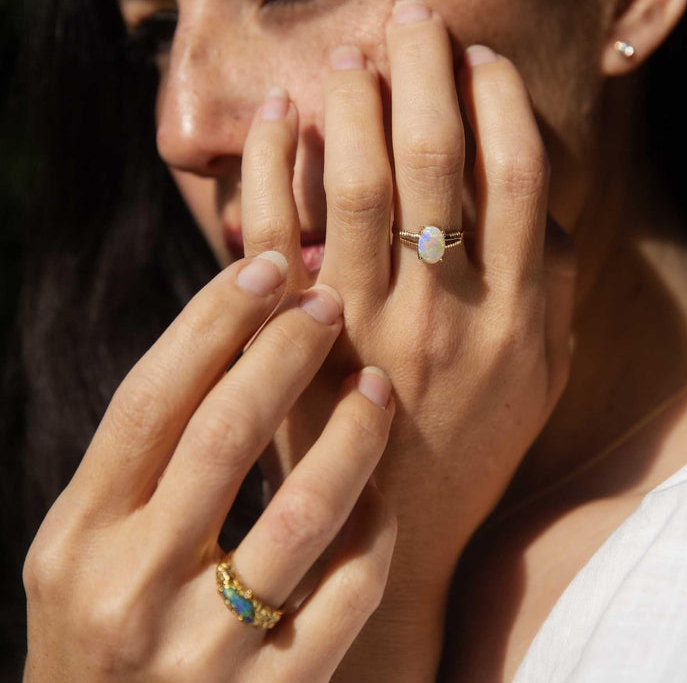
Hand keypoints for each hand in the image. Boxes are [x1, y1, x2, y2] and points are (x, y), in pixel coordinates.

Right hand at [23, 259, 395, 681]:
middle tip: (328, 303)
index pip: (152, 399)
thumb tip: (233, 341)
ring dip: (350, 431)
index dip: (213, 321)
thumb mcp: (93, 548)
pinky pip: (348, 593)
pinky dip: (374, 527)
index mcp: (79, 539)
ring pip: (303, 511)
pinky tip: (382, 490)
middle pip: (223, 434)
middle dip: (284, 352)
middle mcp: (130, 592)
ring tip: (375, 382)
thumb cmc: (108, 632)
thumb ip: (148, 462)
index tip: (265, 266)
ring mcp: (203, 656)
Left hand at [240, 0, 573, 604]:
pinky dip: (273, 165)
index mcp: (517, 315)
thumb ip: (556, 292)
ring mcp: (366, 324)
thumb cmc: (475, 445)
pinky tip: (277, 118)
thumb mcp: (543, 377)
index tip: (480, 58)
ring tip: (350, 54)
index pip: (518, 177)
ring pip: (359, 184)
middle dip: (426, 72)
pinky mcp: (297, 338)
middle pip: (439, 159)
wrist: (396, 530)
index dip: (499, 102)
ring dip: (354, 104)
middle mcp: (447, 310)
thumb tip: (547, 210)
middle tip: (412, 18)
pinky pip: (277, 232)